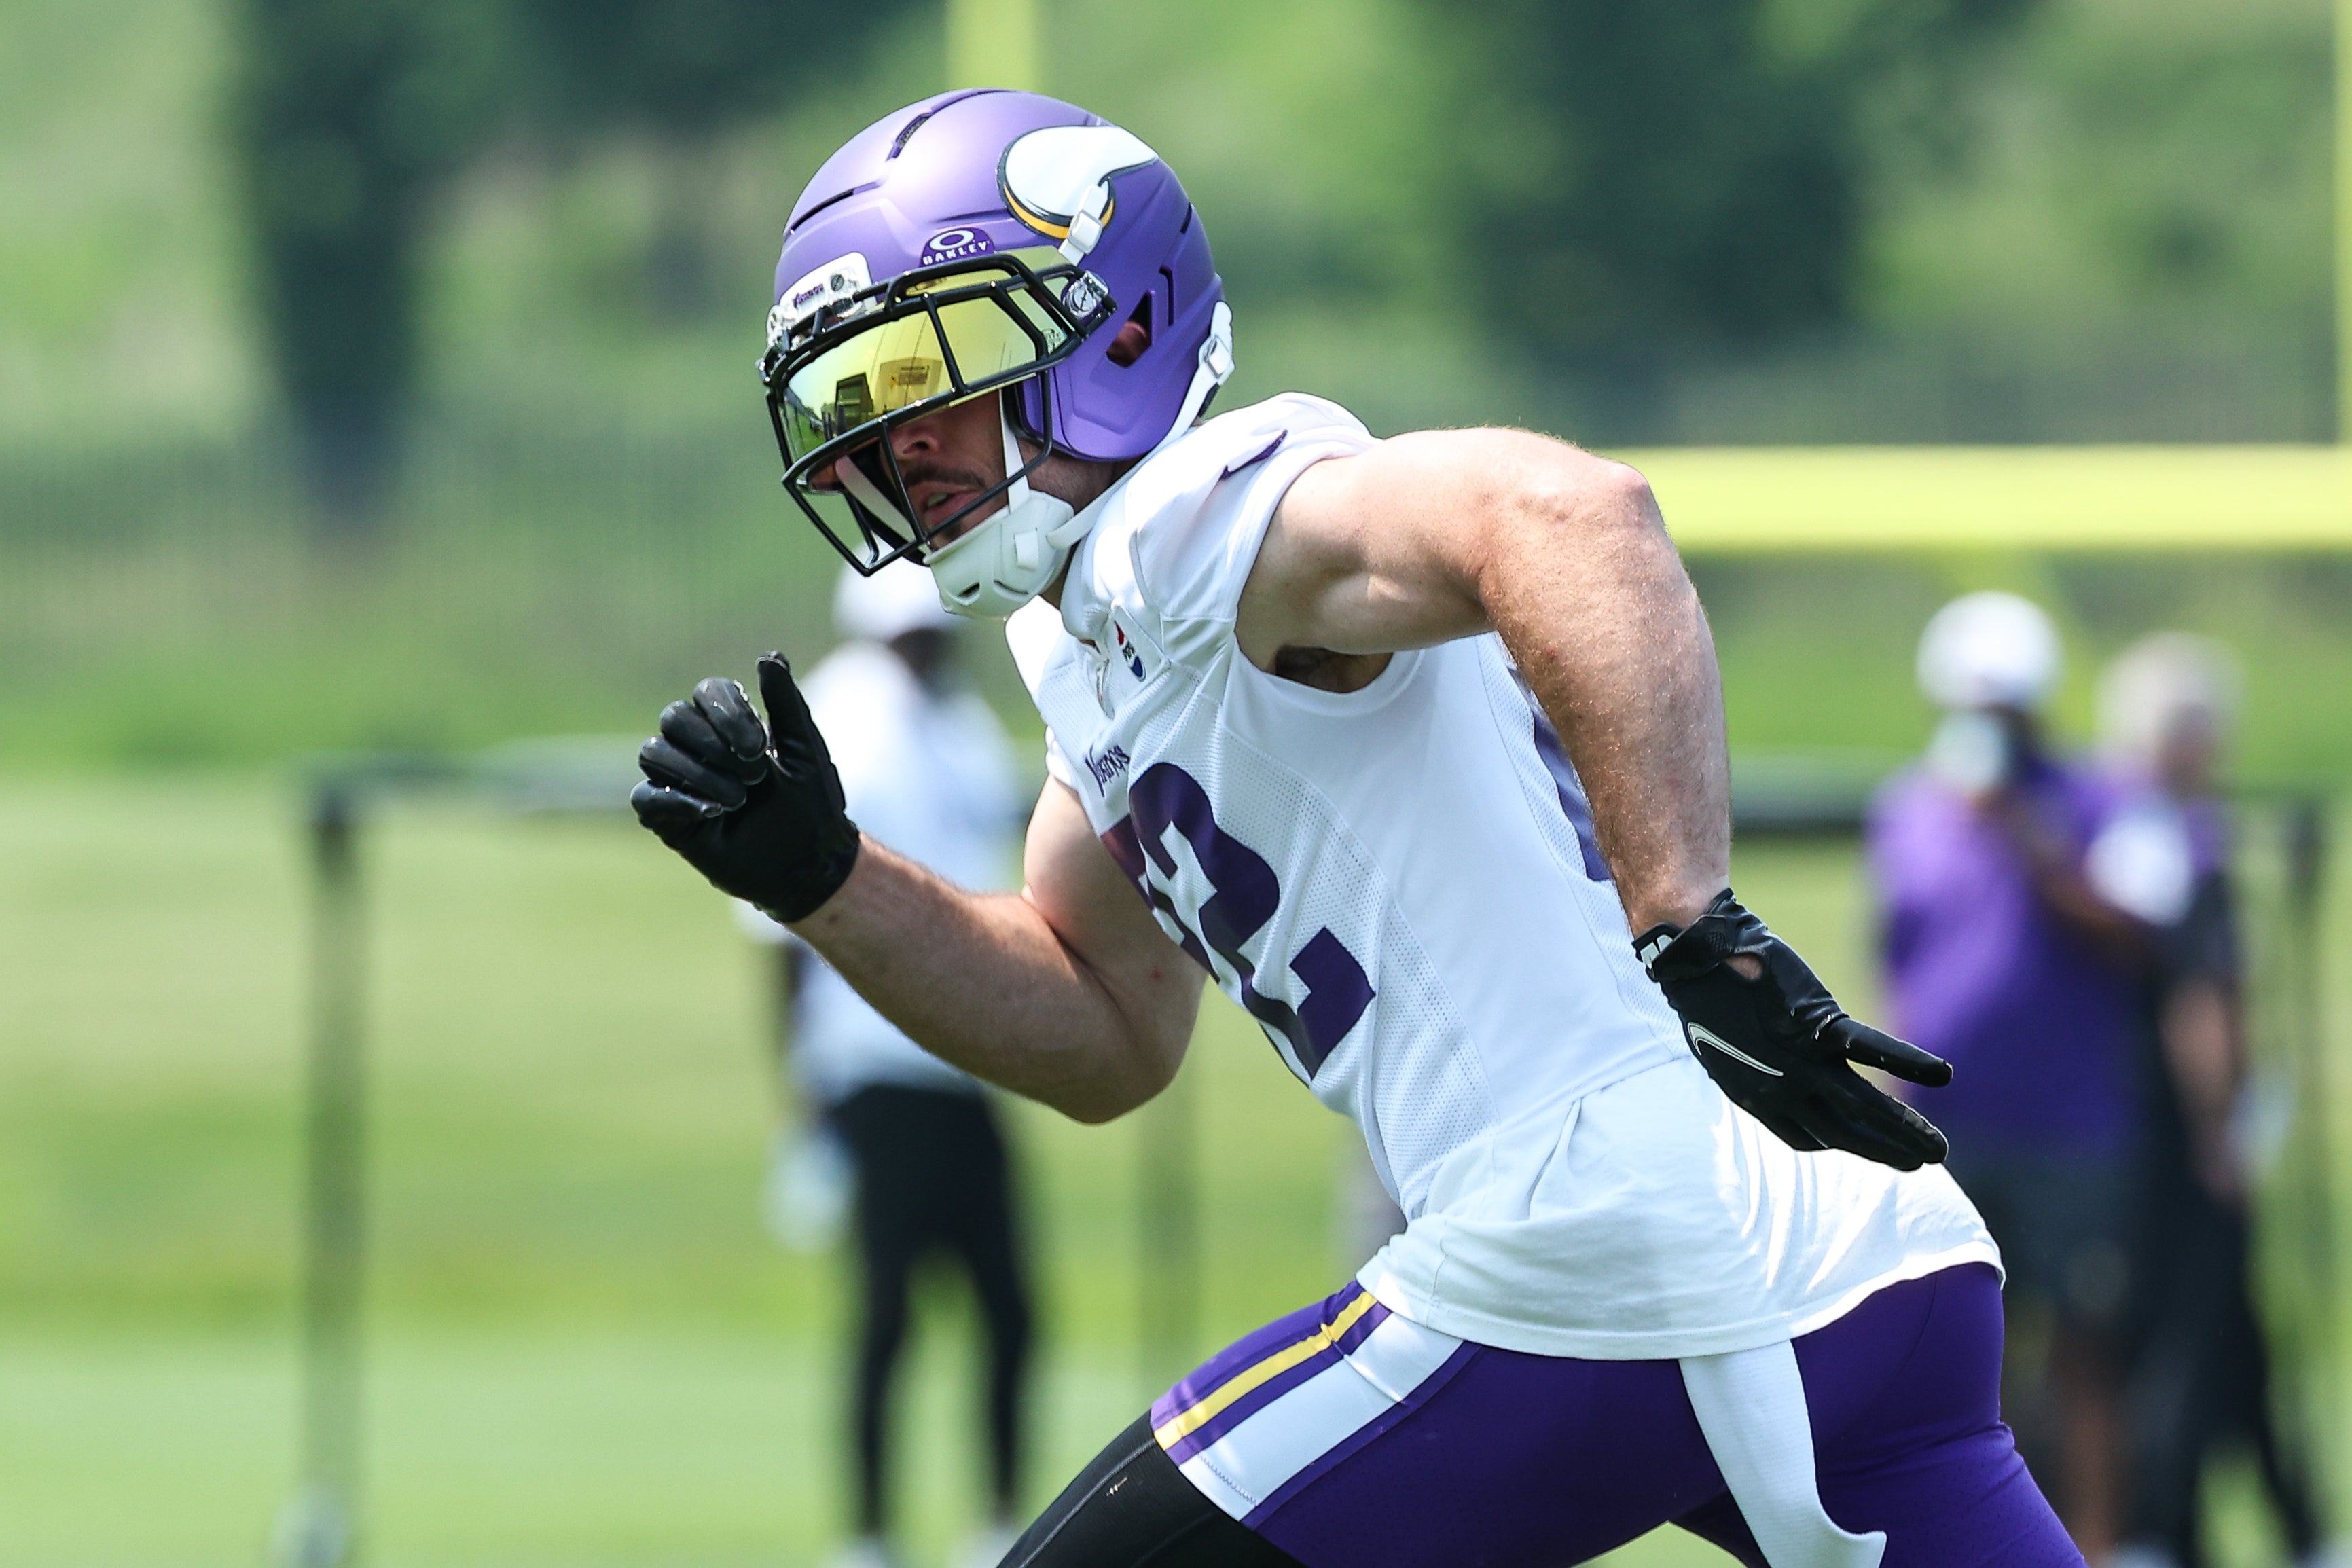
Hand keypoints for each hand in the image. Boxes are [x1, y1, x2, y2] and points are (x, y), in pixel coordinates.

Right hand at [630, 653, 861, 921]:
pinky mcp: (668, 818)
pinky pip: (644, 798)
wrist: (809, 861)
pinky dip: (675, 800)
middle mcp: (697, 747)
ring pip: (653, 753)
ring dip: (699, 772)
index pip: (706, 692)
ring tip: (739, 799)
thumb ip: (786, 703)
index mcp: (729, 725)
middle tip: (756, 773)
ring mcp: (678, 782)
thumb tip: (769, 656)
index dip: (727, 711)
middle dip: (713, 742)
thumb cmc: (811, 803)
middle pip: (674, 717)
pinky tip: (713, 811)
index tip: (760, 745)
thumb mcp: (805, 749)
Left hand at [1635, 890, 1951, 1170]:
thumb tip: (1764, 1070)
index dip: (1837, 1143)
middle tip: (1920, 1163)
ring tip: (1938, 1151)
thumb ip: (1750, 1066)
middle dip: (1883, 1151)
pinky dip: (1908, 1060)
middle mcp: (1781, 1089)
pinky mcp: (1818, 1024)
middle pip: (1843, 1134)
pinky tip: (1943, 1074)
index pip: (1807, 1137)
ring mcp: (1801, 1061)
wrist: (1697, 957)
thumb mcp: (1721, 1047)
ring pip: (1863, 1106)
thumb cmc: (1706, 994)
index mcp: (1756, 1096)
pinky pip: (1872, 1049)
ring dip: (1904, 1130)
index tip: (1860, 1144)